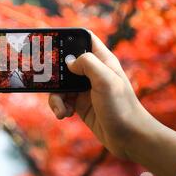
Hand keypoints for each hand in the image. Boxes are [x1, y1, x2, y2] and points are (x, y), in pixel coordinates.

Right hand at [48, 31, 175, 175]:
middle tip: (46, 80)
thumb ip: (87, 63)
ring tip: (61, 108)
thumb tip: (69, 61)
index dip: (68, 38)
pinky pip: (61, 100)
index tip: (50, 42)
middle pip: (65, 62)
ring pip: (60, 84)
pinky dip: (59, 106)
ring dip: (55, 96)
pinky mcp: (79, 104)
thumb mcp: (106, 80)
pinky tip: (64, 114)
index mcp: (102, 60)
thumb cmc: (122, 108)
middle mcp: (92, 72)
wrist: (129, 138)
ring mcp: (85, 88)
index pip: (84, 39)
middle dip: (54, 72)